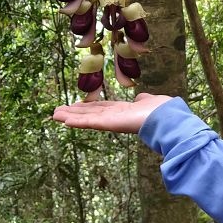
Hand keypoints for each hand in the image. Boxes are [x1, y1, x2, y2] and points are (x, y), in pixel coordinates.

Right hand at [52, 92, 171, 133]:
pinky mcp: (111, 124)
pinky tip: (65, 121)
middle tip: (58, 111)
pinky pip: (92, 122)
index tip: (75, 106)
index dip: (88, 107)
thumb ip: (143, 100)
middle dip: (75, 112)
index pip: (102, 108)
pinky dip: (78, 121)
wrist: (168, 118)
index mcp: (125, 110)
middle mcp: (116, 117)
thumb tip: (141, 98)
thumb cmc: (162, 110)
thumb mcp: (150, 101)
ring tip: (55, 115)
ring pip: (88, 119)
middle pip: (91, 113)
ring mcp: (112, 122)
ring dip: (71, 117)